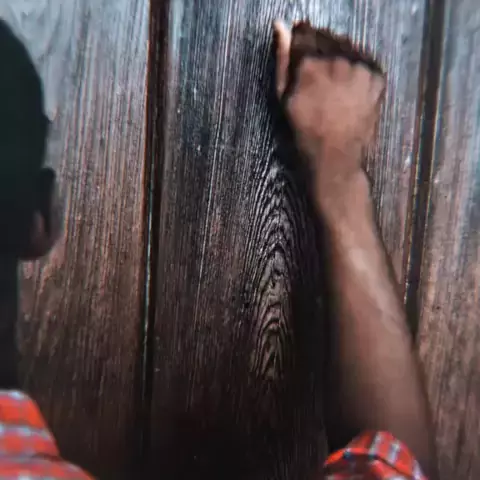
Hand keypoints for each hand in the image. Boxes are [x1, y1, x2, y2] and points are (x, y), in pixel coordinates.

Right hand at [274, 21, 384, 186]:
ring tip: (333, 83)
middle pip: (327, 38)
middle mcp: (337, 59)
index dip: (301, 41)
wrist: (335, 157)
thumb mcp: (283, 98)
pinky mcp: (376, 77)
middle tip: (318, 75)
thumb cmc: (303, 131)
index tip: (301, 51)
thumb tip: (281, 25)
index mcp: (310, 63)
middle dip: (320, 49)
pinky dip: (356, 68)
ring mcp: (359, 68)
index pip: (305, 33)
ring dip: (339, 57)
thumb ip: (282, 59)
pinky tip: (348, 88)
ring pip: (347, 48)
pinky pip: (364, 61)